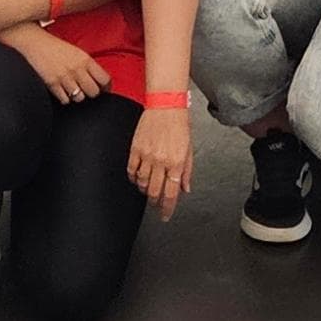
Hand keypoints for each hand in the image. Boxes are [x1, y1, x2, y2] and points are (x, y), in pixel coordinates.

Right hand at [5, 25, 109, 103]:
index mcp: (85, 59)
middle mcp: (77, 69)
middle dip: (91, 93)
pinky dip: (64, 98)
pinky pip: (65, 100)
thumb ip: (87, 65)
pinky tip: (62, 90)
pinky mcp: (52, 84)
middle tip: (86, 90)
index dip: (106, 87)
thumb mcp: (76, 52)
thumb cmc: (55, 47)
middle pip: (94, 92)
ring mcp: (64, 77)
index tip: (103, 89)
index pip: (104, 79)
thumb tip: (99, 81)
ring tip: (72, 90)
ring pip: (80, 98)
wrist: (34, 42)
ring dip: (77, 96)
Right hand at [126, 104, 195, 219]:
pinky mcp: (135, 148)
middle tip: (156, 204)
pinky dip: (133, 178)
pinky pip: (131, 170)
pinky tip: (137, 178)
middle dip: (155, 202)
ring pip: (142, 183)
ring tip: (148, 189)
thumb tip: (185, 189)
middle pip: (154, 192)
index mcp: (176, 162)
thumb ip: (187, 171)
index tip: (165, 215)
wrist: (166, 105)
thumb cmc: (180, 124)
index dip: (167, 208)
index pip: (171, 193)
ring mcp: (147, 155)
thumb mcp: (189, 149)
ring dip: (145, 190)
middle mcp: (161, 161)